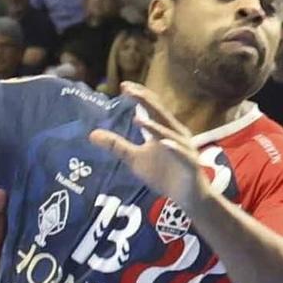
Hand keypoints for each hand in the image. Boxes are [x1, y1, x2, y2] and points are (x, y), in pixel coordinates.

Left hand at [87, 81, 212, 211]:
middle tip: (129, 90)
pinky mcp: (190, 164)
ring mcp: (184, 148)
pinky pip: (182, 154)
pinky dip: (174, 148)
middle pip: (160, 113)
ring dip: (155, 127)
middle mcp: (175, 134)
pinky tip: (164, 143)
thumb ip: (116, 145)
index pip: (151, 107)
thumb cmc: (164, 174)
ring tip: (139, 120)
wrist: (187, 196)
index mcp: (163, 129)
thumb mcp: (135, 159)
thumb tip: (92, 134)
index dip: (139, 96)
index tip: (123, 86)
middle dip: (145, 101)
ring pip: (170, 134)